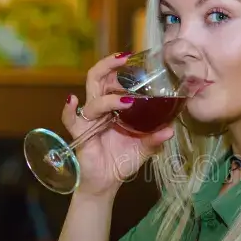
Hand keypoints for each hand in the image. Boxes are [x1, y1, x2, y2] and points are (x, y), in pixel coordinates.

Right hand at [62, 53, 173, 197]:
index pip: (114, 79)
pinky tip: (72, 100)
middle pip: (98, 79)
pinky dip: (69, 109)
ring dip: (109, 97)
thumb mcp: (145, 149)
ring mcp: (90, 120)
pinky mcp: (80, 133)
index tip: (135, 57)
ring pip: (93, 98)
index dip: (121, 67)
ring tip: (127, 100)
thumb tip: (170, 129)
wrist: (107, 182)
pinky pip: (71, 119)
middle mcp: (101, 109)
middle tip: (125, 60)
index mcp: (116, 107)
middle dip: (109, 67)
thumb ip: (155, 138)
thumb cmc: (123, 161)